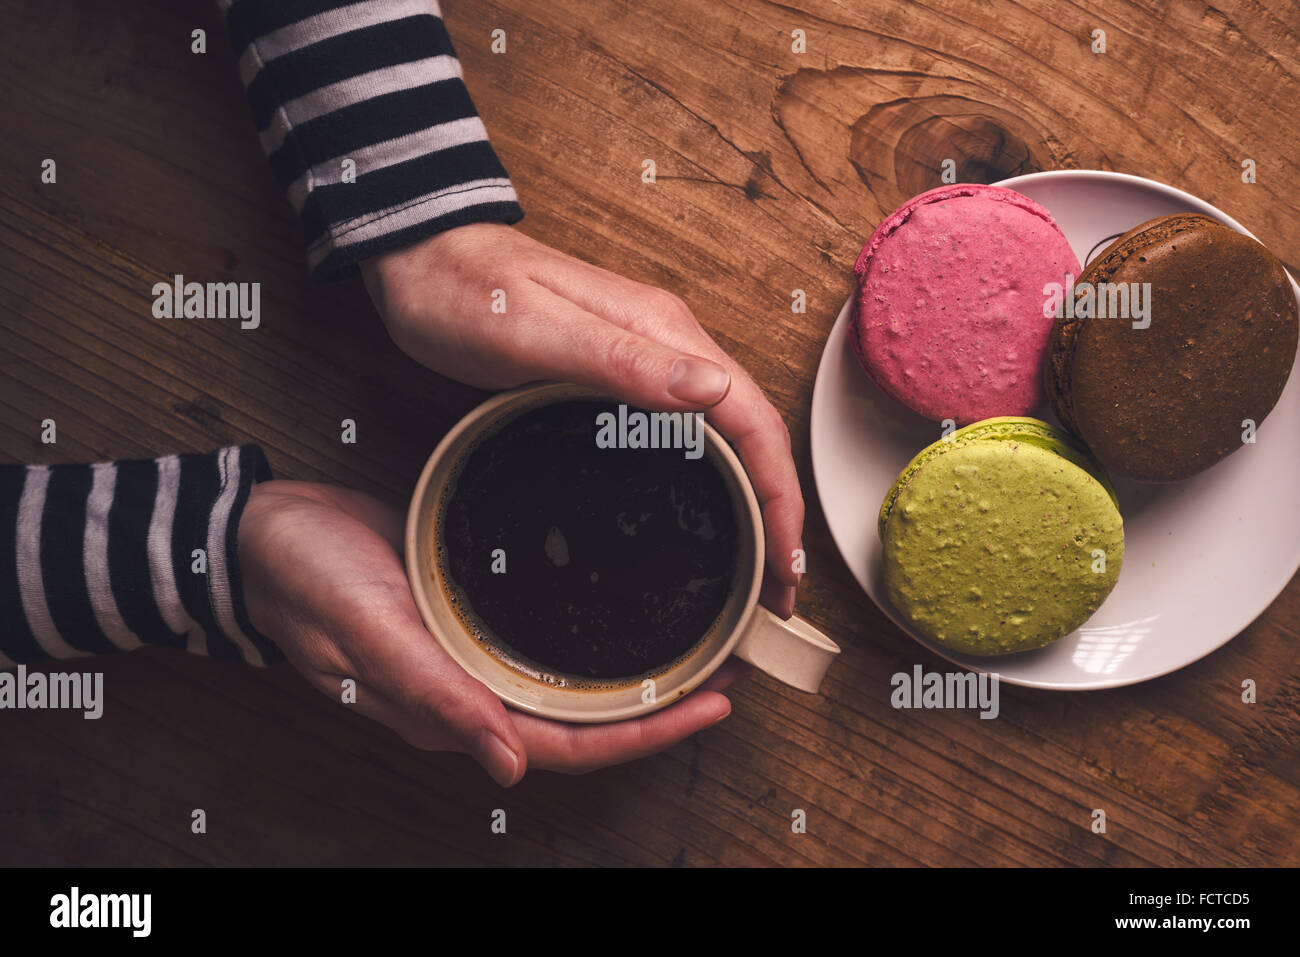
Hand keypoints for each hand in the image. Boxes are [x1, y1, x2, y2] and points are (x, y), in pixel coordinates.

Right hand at [237, 480, 743, 786]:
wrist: (265, 534)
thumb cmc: (306, 581)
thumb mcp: (367, 630)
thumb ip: (434, 695)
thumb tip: (508, 768)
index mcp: (453, 710)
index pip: (568, 745)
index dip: (642, 735)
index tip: (712, 705)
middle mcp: (473, 691)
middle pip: (586, 718)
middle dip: (662, 704)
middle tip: (733, 664)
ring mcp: (473, 653)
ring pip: (572, 679)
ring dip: (638, 667)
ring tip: (703, 636)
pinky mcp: (471, 610)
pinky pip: (546, 635)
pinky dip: (597, 628)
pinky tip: (631, 601)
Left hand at [361, 223, 803, 615]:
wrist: (422, 255)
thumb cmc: (465, 292)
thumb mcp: (536, 330)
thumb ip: (623, 358)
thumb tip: (713, 387)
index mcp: (664, 332)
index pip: (753, 418)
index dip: (779, 495)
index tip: (784, 563)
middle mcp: (669, 343)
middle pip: (753, 433)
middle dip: (778, 511)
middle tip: (777, 592)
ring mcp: (649, 356)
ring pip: (728, 435)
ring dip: (754, 499)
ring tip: (756, 567)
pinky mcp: (622, 372)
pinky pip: (691, 431)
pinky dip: (715, 480)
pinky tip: (706, 514)